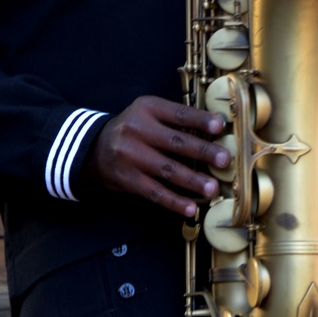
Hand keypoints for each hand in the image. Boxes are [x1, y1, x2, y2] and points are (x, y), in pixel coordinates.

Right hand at [79, 95, 230, 219]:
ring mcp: (131, 156)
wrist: (93, 148)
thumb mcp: (148, 113)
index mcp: (147, 108)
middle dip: (202, 152)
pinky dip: (174, 201)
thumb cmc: (133, 129)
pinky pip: (155, 192)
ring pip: (167, 170)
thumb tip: (215, 133)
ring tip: (212, 188)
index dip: (199, 120)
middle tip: (224, 160)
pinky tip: (191, 208)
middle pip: (175, 142)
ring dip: (192, 180)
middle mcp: (137, 130)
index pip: (178, 113)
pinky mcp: (128, 179)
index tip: (220, 126)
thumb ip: (174, 120)